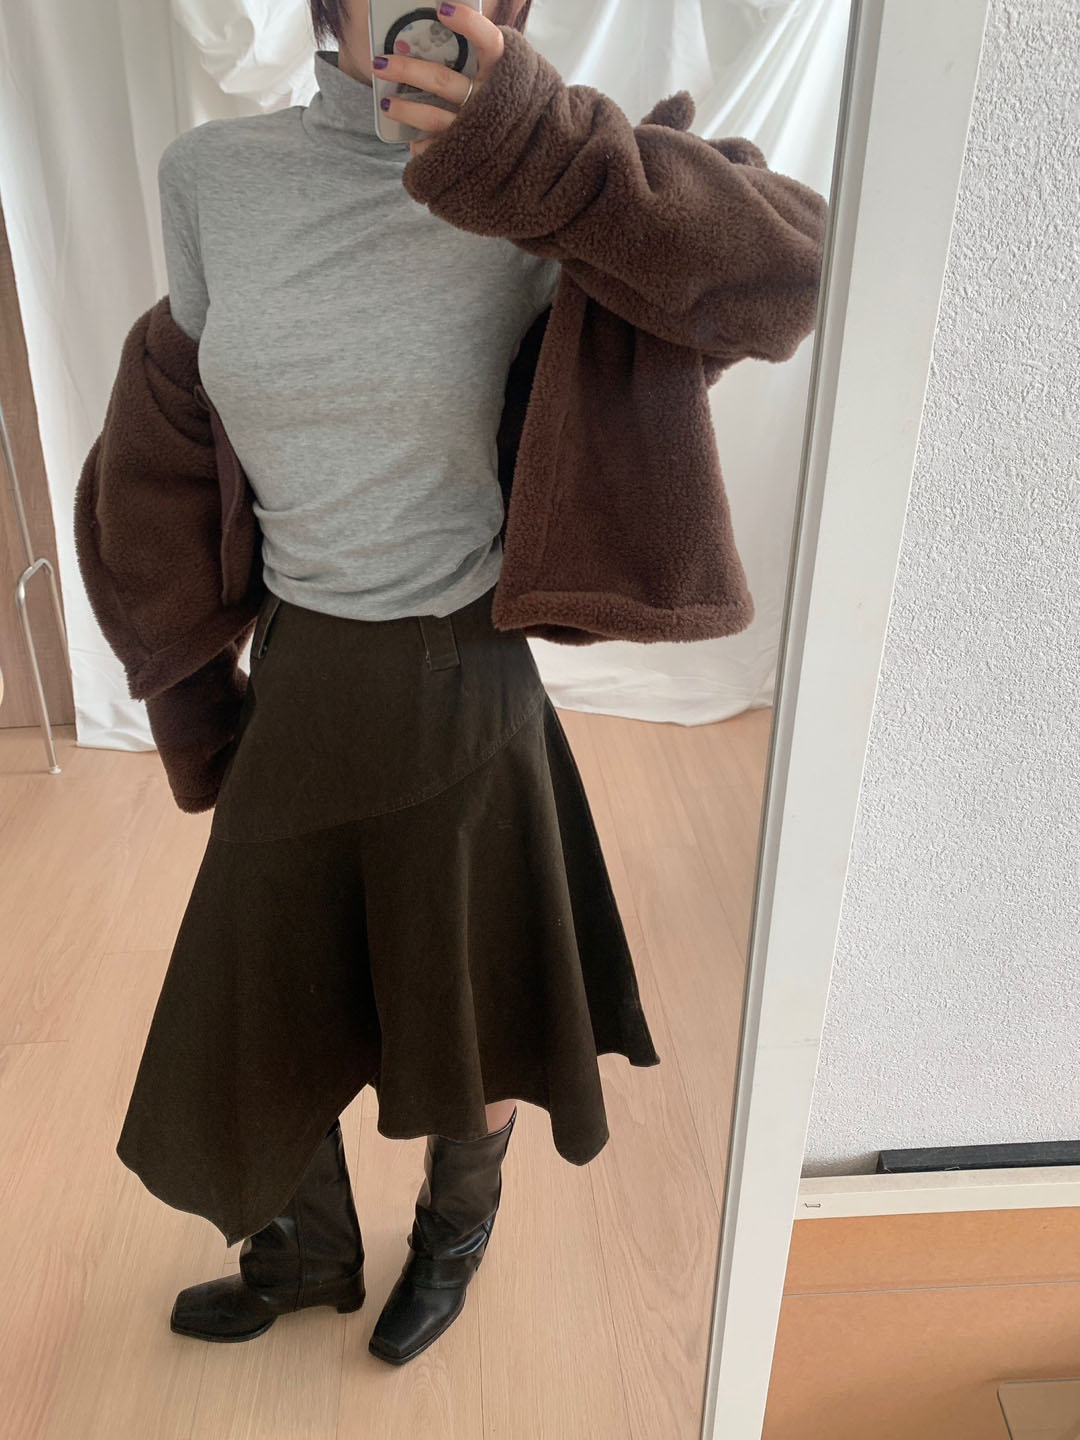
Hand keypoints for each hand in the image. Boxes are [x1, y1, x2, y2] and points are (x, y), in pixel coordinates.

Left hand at [371, 3, 505, 156]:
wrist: (523, 159)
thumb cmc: (504, 107)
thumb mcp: (499, 80)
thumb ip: (477, 59)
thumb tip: (435, 32)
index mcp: (503, 75)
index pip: (490, 43)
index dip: (469, 25)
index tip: (443, 9)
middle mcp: (488, 103)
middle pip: (443, 82)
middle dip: (408, 70)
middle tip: (381, 62)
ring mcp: (476, 133)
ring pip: (432, 117)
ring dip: (405, 109)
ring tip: (386, 102)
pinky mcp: (464, 158)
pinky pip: (433, 148)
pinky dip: (418, 142)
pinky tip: (410, 138)